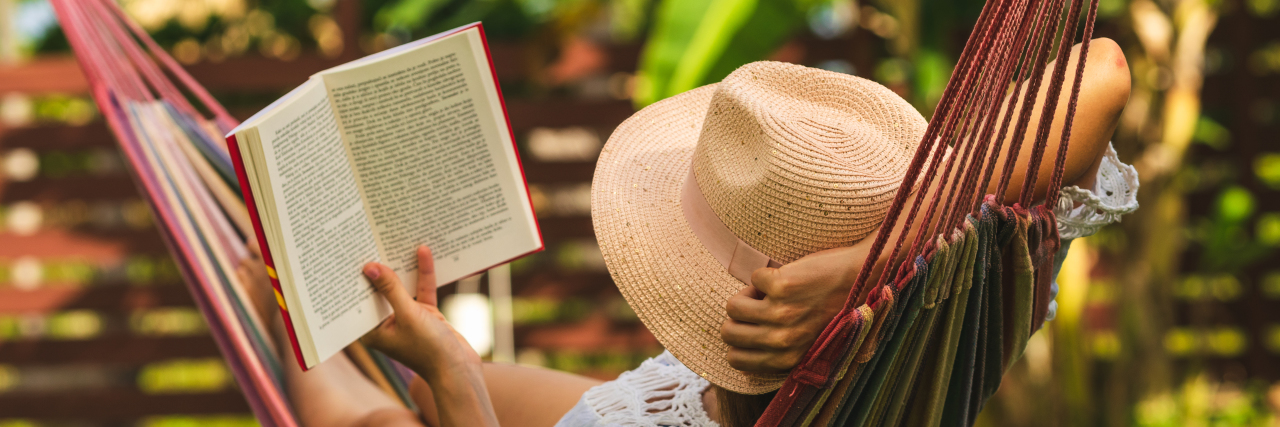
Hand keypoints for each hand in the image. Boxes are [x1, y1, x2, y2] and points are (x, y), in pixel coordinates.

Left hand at [360, 246, 479, 381]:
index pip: (360, 300)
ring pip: (403, 287)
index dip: (356, 278)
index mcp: (373, 331)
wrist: (460, 370)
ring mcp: (407, 318)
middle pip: (381, 290)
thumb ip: (391, 290)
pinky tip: (423, 252)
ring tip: (396, 241)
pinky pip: (422, 290)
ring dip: (403, 268)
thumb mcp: (409, 315)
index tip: (351, 254)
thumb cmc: (429, 350)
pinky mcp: (426, 315)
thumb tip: (371, 268)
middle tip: (372, 240)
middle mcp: (387, 324)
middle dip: (381, 268)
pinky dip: (423, 274)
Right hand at [720, 245, 865, 372]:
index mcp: (787, 360)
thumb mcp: (811, 345)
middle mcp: (782, 341)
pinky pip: (754, 278)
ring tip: (771, 291)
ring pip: (734, 306)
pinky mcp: (782, 286)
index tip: (753, 326)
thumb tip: (740, 355)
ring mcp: (781, 313)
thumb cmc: (837, 311)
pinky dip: (766, 274)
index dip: (739, 339)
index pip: (736, 360)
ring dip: (748, 294)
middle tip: (760, 306)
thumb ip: (781, 354)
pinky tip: (787, 277)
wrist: (863, 278)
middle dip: (738, 317)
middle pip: (728, 332)